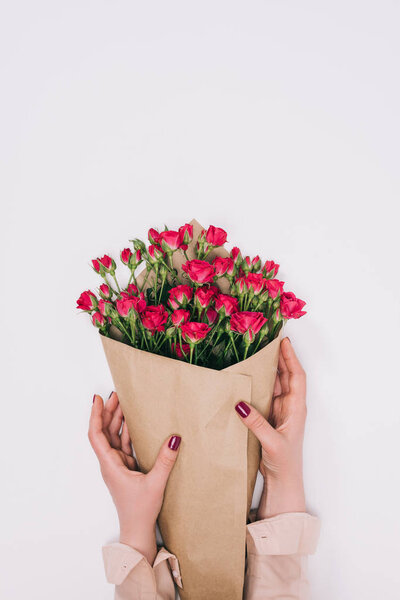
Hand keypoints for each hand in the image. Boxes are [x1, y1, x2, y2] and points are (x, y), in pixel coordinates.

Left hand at [89, 391, 180, 563]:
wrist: (137, 531)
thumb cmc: (140, 511)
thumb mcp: (155, 483)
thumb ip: (165, 460)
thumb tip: (174, 438)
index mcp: (109, 465)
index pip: (96, 435)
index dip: (95, 416)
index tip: (97, 399)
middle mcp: (110, 463)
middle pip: (103, 432)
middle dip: (107, 412)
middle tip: (115, 394)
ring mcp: (117, 466)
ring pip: (113, 438)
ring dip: (116, 420)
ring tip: (122, 402)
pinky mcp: (126, 469)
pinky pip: (123, 445)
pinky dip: (126, 432)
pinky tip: (132, 422)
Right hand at [235, 337, 306, 518]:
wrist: (283, 482)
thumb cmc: (285, 464)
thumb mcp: (272, 443)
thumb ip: (257, 424)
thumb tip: (240, 403)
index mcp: (296, 408)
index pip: (296, 377)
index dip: (291, 358)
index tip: (284, 342)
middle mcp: (289, 406)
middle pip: (286, 376)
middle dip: (280, 357)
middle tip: (268, 341)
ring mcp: (279, 411)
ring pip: (275, 384)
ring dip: (269, 369)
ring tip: (258, 353)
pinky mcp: (269, 418)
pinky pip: (265, 395)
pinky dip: (259, 384)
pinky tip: (249, 378)